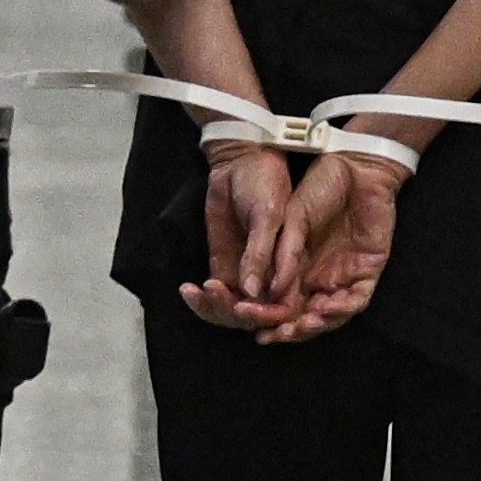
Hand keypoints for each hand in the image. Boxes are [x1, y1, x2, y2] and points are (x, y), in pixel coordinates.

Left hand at [178, 148, 304, 332]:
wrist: (240, 163)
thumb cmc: (265, 184)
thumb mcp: (267, 216)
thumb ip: (262, 253)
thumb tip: (252, 292)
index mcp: (293, 268)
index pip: (284, 309)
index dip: (266, 316)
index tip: (243, 309)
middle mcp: (272, 277)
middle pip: (256, 316)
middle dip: (234, 313)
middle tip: (215, 294)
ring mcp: (247, 274)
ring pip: (233, 310)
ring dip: (214, 308)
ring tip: (198, 292)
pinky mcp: (225, 267)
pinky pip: (216, 295)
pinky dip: (202, 300)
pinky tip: (188, 290)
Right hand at [275, 153, 398, 340]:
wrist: (355, 166)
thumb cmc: (320, 187)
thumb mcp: (290, 219)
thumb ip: (282, 253)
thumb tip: (266, 287)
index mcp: (299, 266)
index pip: (283, 301)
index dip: (268, 315)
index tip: (251, 324)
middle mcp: (321, 276)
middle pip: (307, 315)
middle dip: (290, 329)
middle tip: (274, 335)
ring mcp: (345, 274)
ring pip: (332, 314)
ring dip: (316, 324)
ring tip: (299, 327)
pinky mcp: (369, 270)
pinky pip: (358, 299)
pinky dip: (342, 308)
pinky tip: (326, 308)